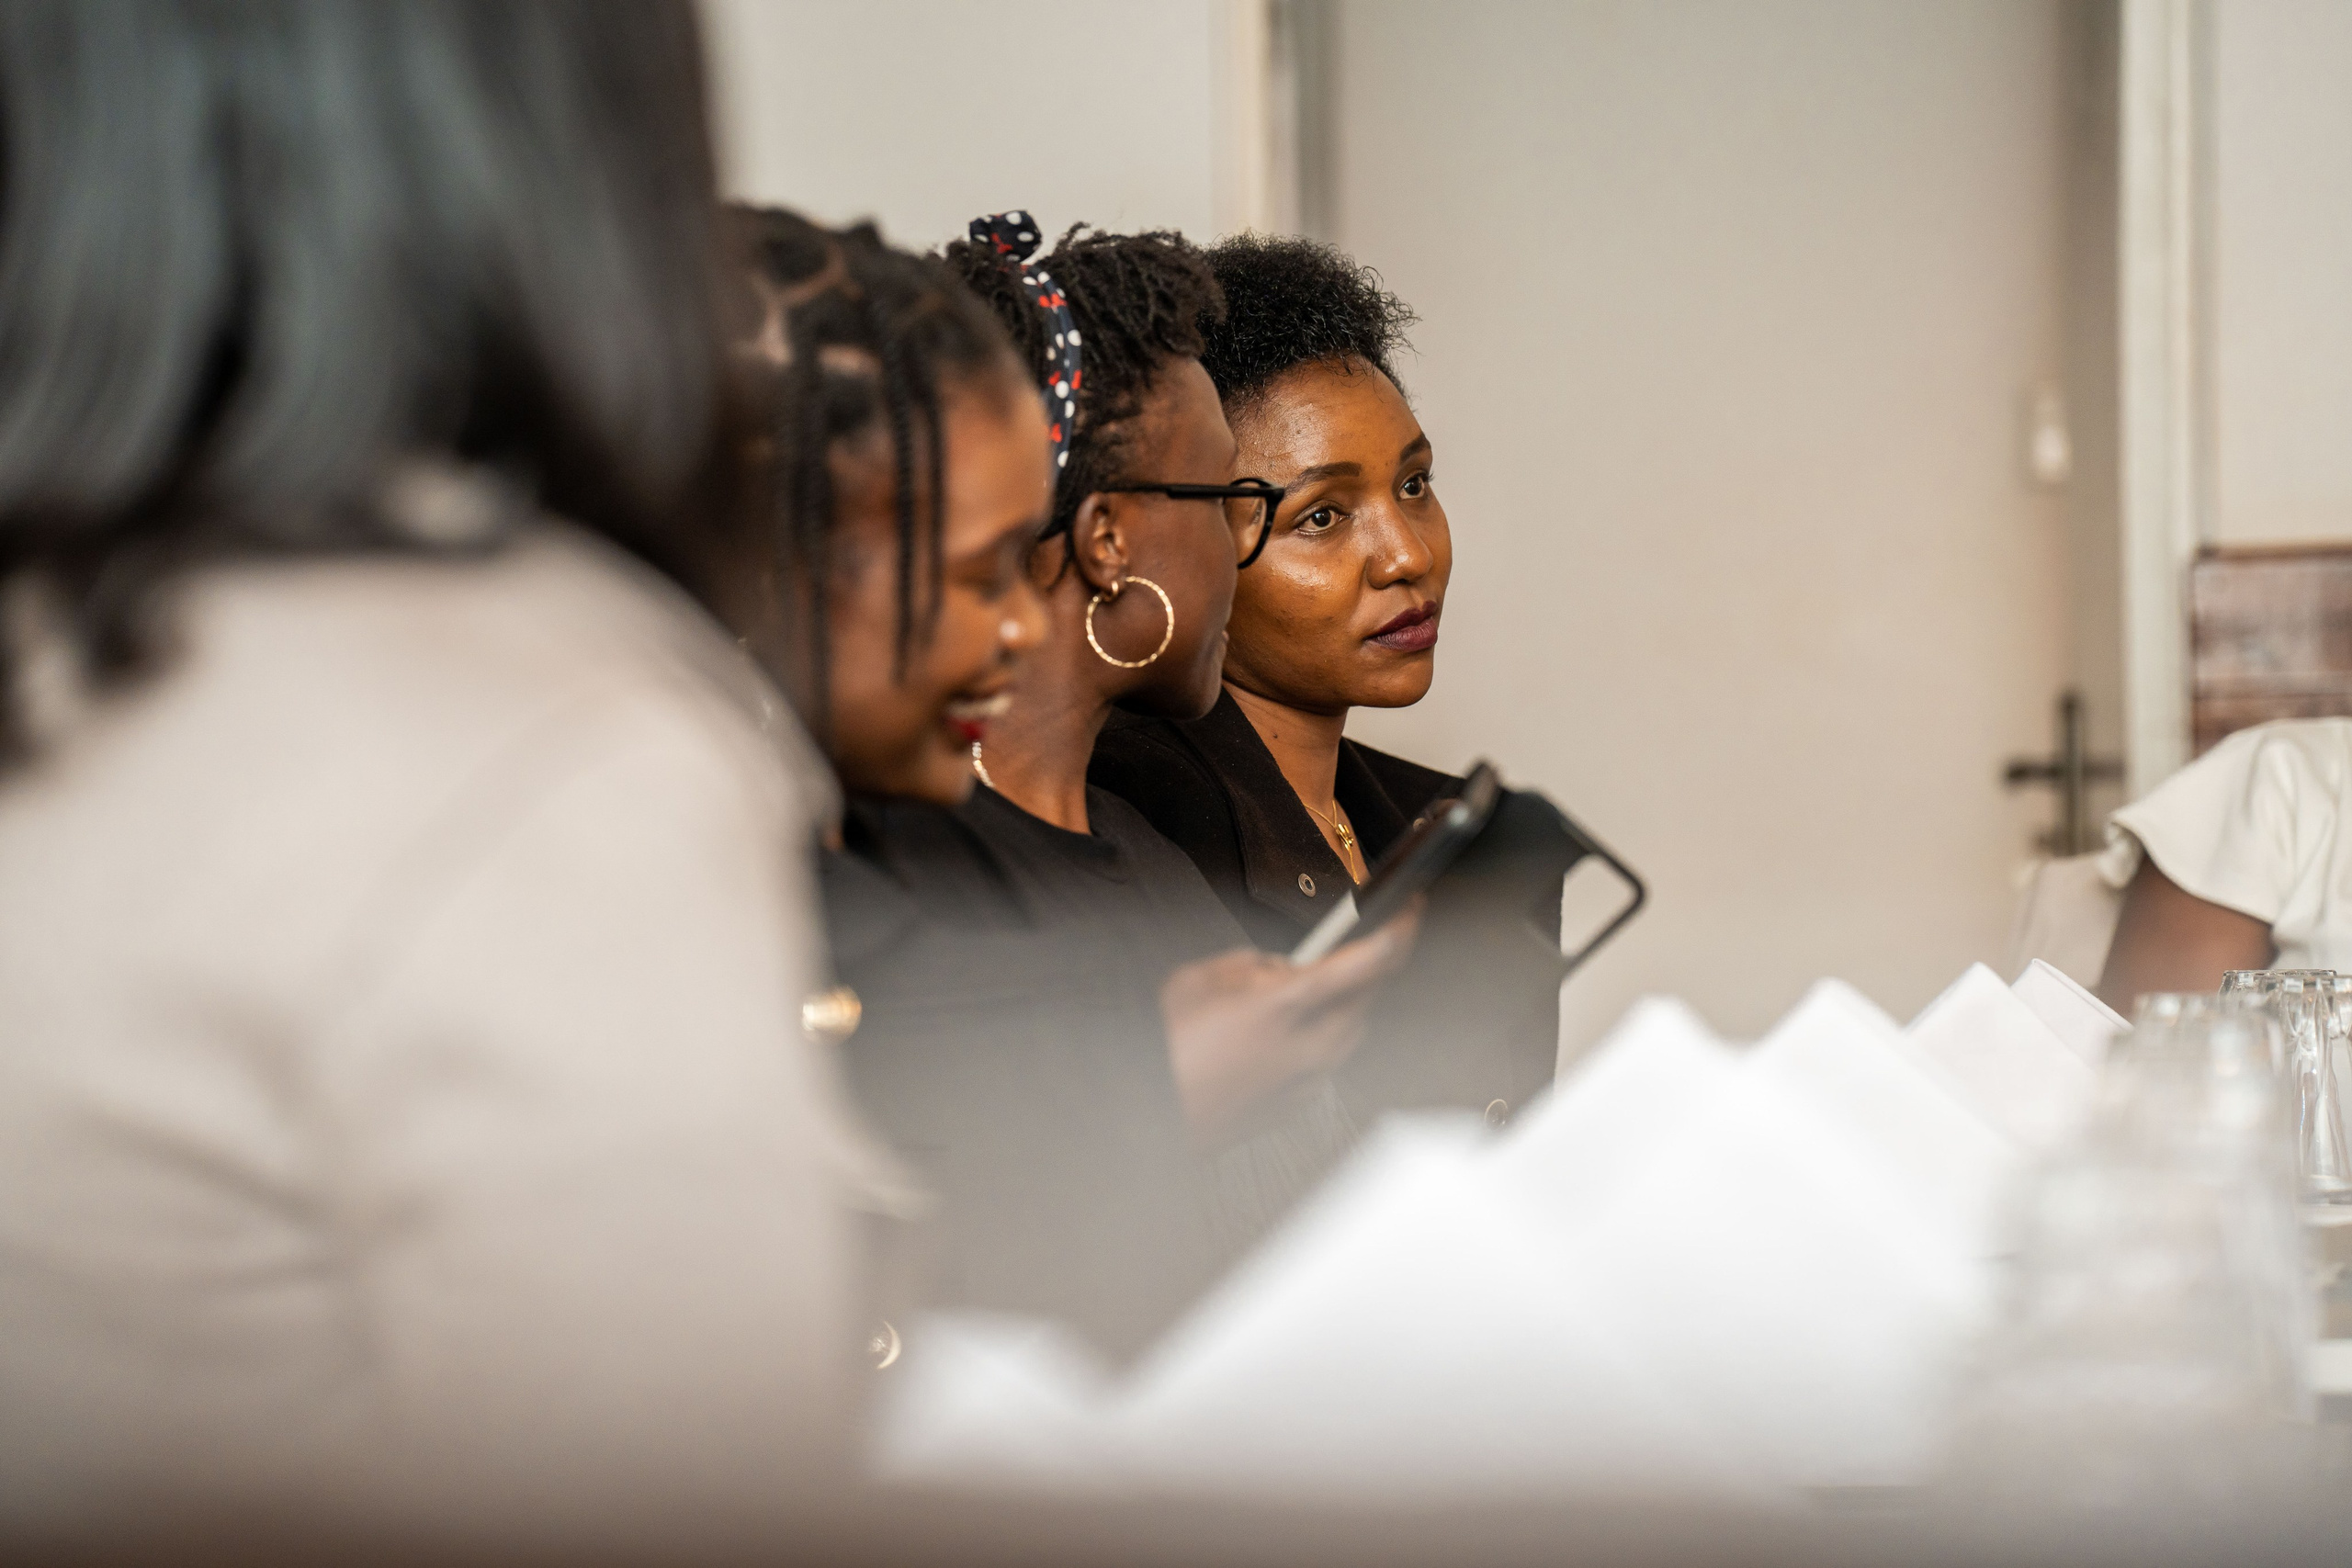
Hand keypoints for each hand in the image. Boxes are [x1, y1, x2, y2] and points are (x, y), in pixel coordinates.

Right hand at [1160, 902, 1422, 1139]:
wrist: (1147, 1119)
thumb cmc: (1164, 1055)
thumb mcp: (1194, 980)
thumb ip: (1248, 964)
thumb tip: (1274, 967)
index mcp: (1285, 1006)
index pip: (1370, 959)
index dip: (1400, 927)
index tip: (1410, 909)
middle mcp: (1307, 1048)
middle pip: (1366, 996)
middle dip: (1359, 969)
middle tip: (1332, 953)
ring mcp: (1306, 1082)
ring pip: (1350, 1031)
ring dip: (1338, 1006)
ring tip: (1293, 997)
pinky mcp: (1298, 1107)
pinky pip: (1328, 1063)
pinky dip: (1316, 1042)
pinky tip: (1278, 1038)